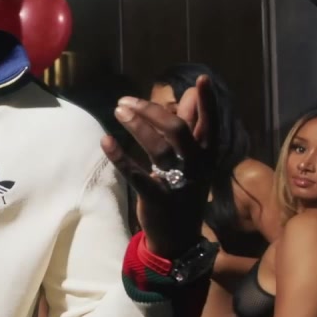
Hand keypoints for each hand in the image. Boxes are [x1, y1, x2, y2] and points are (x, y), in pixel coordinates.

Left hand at [100, 75, 215, 259]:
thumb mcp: (192, 161)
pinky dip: (119, 156)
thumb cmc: (183, 190)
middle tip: (127, 100)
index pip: (210, 124)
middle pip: (178, 130)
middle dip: (152, 110)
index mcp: (207, 156)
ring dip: (136, 125)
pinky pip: (136, 174)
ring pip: (157, 147)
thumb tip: (189, 97)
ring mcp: (177, 183)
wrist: (178, 237)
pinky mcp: (156, 198)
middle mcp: (195, 167)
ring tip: (118, 110)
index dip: (208, 102)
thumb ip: (190, 129)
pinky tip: (106, 141)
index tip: (201, 78)